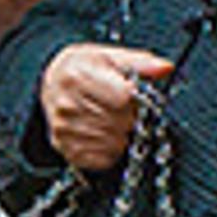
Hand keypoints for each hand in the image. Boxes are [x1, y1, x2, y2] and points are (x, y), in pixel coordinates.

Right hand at [39, 41, 175, 172]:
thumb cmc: (85, 70)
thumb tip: (165, 68)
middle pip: (119, 122)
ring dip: (120, 135)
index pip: (123, 98)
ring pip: (113, 142)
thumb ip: (141, 63)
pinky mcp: (64, 147)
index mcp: (78, 75)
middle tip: (122, 110)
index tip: (131, 96)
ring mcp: (63, 128)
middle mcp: (66, 103)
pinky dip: (109, 150)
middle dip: (128, 118)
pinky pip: (101, 159)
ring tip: (112, 122)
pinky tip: (104, 136)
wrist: (51, 82)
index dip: (134, 100)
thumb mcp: (111, 57)